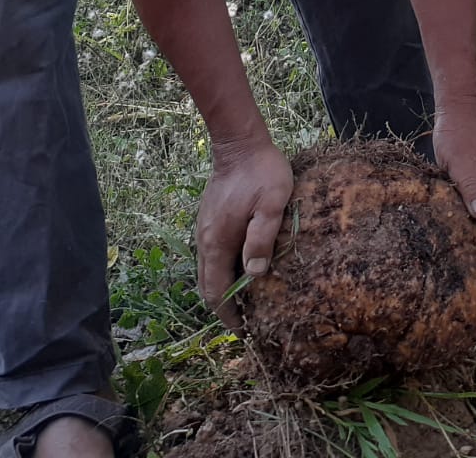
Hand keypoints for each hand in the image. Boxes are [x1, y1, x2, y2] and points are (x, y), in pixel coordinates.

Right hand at [196, 135, 294, 326]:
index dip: (228, 316)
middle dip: (225, 307)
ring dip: (224, 288)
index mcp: (217, 242)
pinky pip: (213, 255)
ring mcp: (204, 229)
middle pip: (208, 285)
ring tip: (249, 300)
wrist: (239, 143)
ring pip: (209, 270)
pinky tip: (244, 269)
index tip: (244, 331)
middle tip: (249, 321)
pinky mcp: (210, 220)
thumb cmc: (260, 172)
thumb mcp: (271, 205)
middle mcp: (205, 240)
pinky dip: (224, 270)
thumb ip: (261, 238)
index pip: (215, 292)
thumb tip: (254, 274)